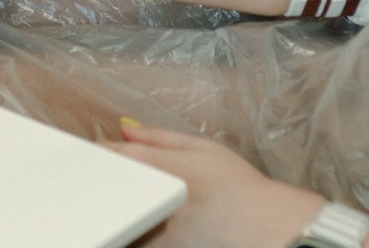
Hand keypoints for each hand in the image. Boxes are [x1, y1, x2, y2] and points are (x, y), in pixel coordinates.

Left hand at [107, 123, 327, 247]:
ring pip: (118, 223)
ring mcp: (152, 233)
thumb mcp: (204, 149)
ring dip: (118, 216)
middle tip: (117, 189)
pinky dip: (133, 235)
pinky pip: (133, 241)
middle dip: (104, 188)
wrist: (271, 230)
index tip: (99, 161)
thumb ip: (158, 139)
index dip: (97, 158)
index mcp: (157, 168)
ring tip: (136, 213)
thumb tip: (124, 131)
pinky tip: (147, 230)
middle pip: (105, 193)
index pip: (106, 158)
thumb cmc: (241, 189)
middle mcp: (149, 202)